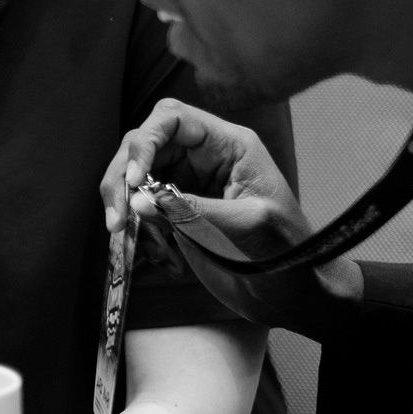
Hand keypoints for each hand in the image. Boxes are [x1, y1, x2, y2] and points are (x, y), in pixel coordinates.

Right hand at [100, 98, 362, 335]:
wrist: (294, 294)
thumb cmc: (286, 252)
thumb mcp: (244, 225)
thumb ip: (191, 210)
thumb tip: (138, 202)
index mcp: (228, 146)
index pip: (172, 119)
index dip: (145, 142)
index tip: (135, 179)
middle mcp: (203, 158)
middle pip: (143, 146)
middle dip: (123, 179)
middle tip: (117, 219)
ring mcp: (187, 185)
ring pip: (135, 179)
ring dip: (126, 209)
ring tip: (135, 241)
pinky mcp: (176, 213)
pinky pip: (141, 211)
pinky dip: (140, 235)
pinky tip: (166, 261)